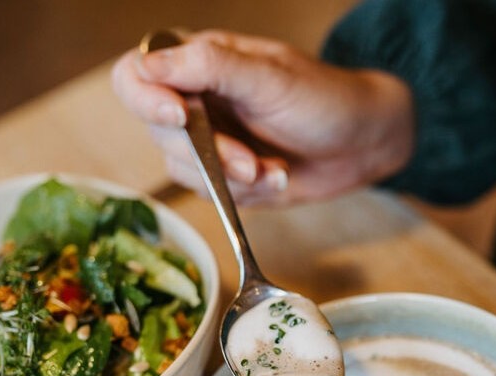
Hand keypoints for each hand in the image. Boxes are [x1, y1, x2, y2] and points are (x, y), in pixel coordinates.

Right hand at [111, 30, 413, 204]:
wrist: (360, 145)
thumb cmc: (322, 99)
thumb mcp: (270, 76)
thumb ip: (210, 66)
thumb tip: (150, 65)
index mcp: (198, 62)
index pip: (136, 75)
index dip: (145, 98)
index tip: (179, 116)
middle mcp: (194, 101)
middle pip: (158, 131)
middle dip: (207, 153)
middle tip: (250, 161)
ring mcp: (208, 142)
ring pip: (183, 169)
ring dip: (229, 178)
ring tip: (271, 169)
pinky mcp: (224, 177)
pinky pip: (210, 194)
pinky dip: (244, 193)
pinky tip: (274, 177)